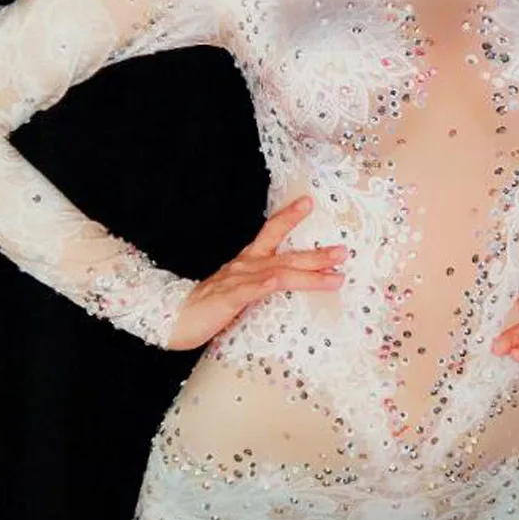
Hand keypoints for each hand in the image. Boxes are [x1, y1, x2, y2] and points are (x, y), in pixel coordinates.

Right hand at [166, 195, 346, 350]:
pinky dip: (264, 284)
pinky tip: (277, 281)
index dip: (289, 217)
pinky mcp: (228, 299)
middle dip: (316, 255)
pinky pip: (249, 291)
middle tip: (343, 251)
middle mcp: (245, 266)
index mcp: (248, 261)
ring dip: (307, 273)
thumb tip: (287, 282)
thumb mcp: (242, 290)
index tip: (309, 202)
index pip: (270, 232)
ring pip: (277, 274)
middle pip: (286, 256)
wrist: (175, 317)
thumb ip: (263, 283)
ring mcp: (237, 280)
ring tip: (332, 274)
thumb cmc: (211, 305)